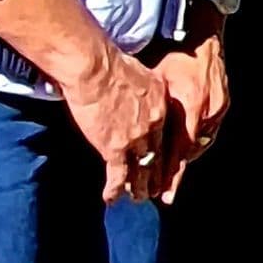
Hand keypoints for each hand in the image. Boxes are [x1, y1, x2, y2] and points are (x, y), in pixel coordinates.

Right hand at [52, 32, 179, 202]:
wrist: (95, 68)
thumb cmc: (112, 64)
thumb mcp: (141, 72)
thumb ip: (145, 88)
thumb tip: (140, 89)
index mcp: (161, 105)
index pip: (167, 135)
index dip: (166, 152)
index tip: (165, 163)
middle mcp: (153, 125)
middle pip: (158, 156)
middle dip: (156, 176)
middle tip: (155, 190)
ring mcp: (135, 139)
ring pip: (141, 170)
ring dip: (139, 187)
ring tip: (137, 198)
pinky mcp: (114, 148)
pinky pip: (118, 175)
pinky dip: (114, 189)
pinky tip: (111, 199)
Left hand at [151, 24, 231, 186]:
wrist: (203, 38)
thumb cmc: (176, 57)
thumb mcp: (159, 82)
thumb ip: (151, 109)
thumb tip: (132, 134)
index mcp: (191, 106)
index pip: (179, 149)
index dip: (169, 172)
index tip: (162, 193)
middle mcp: (208, 111)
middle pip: (191, 152)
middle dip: (177, 172)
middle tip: (165, 192)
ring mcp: (218, 109)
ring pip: (200, 144)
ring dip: (185, 159)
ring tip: (172, 175)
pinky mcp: (223, 105)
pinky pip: (208, 132)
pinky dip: (195, 143)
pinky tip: (185, 150)